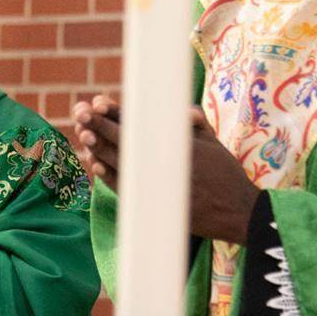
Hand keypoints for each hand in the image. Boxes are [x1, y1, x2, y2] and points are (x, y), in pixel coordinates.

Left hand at [72, 97, 257, 243]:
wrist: (237, 212)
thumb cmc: (227, 175)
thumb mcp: (214, 143)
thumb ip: (195, 124)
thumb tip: (185, 111)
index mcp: (174, 141)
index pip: (138, 123)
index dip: (114, 113)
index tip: (96, 103)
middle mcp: (162, 160)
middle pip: (123, 139)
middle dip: (98, 125)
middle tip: (79, 113)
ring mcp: (155, 182)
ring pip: (118, 161)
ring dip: (98, 146)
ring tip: (83, 133)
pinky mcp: (151, 202)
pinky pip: (123, 186)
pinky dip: (107, 174)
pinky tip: (95, 162)